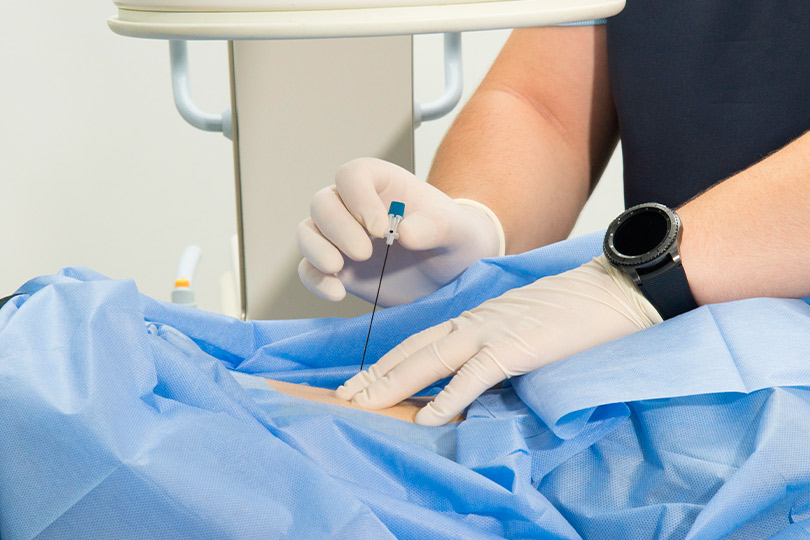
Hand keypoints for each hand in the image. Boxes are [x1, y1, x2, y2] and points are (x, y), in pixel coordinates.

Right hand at [297, 158, 504, 305]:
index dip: (358, 198)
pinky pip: (309, 269)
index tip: (381, 227)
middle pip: (322, 202)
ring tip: (338, 268)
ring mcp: (341, 238)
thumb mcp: (458, 232)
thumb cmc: (457, 240)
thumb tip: (404, 232)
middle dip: (337, 227)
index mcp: (382, 184)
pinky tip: (337, 292)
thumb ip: (437, 227)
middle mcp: (354, 206)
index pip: (352, 175)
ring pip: (307, 232)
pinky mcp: (337, 269)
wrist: (453, 275)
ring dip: (316, 249)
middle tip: (364, 251)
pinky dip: (315, 280)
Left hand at [336, 255, 662, 424]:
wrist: (611, 289)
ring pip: (430, 361)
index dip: (385, 364)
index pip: (418, 343)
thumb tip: (476, 372)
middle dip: (374, 376)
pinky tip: (428, 416)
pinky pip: (476, 375)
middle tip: (341, 397)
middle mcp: (473, 322)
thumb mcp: (521, 324)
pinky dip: (450, 397)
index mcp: (474, 318)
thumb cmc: (571, 310)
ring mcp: (492, 332)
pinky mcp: (517, 346)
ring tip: (362, 405)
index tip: (359, 382)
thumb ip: (494, 343)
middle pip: (412, 351)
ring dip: (392, 384)